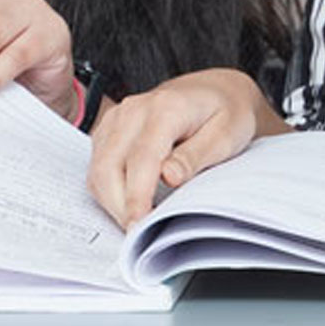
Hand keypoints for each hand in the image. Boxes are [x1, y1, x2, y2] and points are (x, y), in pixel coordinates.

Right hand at [87, 68, 282, 226]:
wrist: (215, 91)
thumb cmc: (225, 113)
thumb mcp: (226, 135)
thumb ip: (195, 156)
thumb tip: (169, 178)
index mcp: (166, 108)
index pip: (141, 158)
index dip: (136, 197)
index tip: (138, 226)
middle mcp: (135, 109)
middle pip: (109, 166)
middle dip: (119, 206)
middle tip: (137, 234)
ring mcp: (119, 116)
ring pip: (98, 168)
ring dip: (112, 201)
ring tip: (136, 221)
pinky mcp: (111, 127)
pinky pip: (98, 164)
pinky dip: (108, 189)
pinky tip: (128, 202)